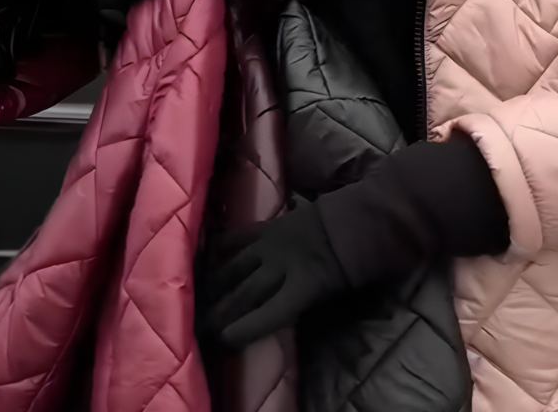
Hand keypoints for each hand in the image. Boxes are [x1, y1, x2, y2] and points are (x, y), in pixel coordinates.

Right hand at [205, 201, 348, 349]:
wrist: (359, 217)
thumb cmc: (356, 262)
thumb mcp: (339, 292)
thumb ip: (309, 305)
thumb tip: (283, 319)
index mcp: (305, 286)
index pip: (270, 314)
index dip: (246, 328)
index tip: (225, 340)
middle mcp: (283, 266)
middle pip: (247, 293)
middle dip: (223, 312)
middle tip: (201, 327)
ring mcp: (273, 244)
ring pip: (238, 267)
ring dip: (218, 284)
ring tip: (198, 299)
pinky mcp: (271, 226)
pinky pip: (242, 236)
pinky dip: (225, 244)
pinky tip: (210, 253)